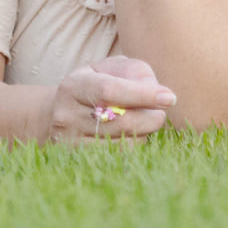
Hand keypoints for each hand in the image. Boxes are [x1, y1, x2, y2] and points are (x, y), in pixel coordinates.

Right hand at [44, 56, 175, 144]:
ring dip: (144, 132)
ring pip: (123, 142)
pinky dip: (135, 144)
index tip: (169, 97)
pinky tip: (134, 134)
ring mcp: (70, 141)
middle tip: (161, 112)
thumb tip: (157, 92)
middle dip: (150, 117)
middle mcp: (66, 115)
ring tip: (143, 121)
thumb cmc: (93, 86)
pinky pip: (120, 156)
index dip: (143, 95)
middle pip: (120, 121)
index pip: (110, 91)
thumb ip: (132, 72)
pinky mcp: (78, 159)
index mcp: (73, 86)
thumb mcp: (107, 68)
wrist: (57, 114)